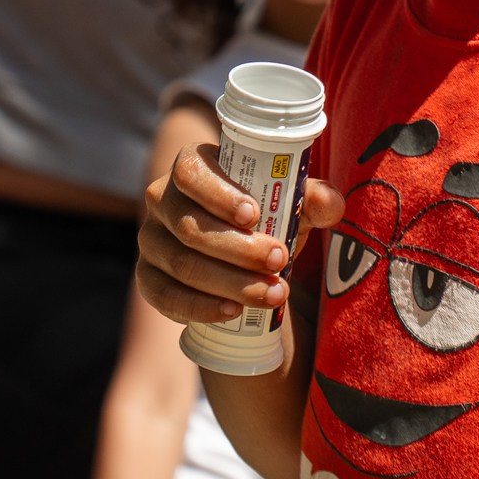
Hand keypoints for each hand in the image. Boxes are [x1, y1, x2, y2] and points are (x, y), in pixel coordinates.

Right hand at [137, 141, 344, 328]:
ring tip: (273, 293)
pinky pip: (165, 296)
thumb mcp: (290, 202)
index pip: (190, 172)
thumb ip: (312, 198)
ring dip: (230, 282)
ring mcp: (150, 240)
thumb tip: (330, 203)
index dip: (218, 194)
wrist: (242, 255)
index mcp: (192, 166)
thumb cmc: (265, 216)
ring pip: (182, 264)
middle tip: (280, 261)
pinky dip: (200, 307)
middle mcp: (162, 200)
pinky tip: (233, 312)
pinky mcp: (148, 278)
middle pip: (189, 225)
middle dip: (238, 248)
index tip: (255, 215)